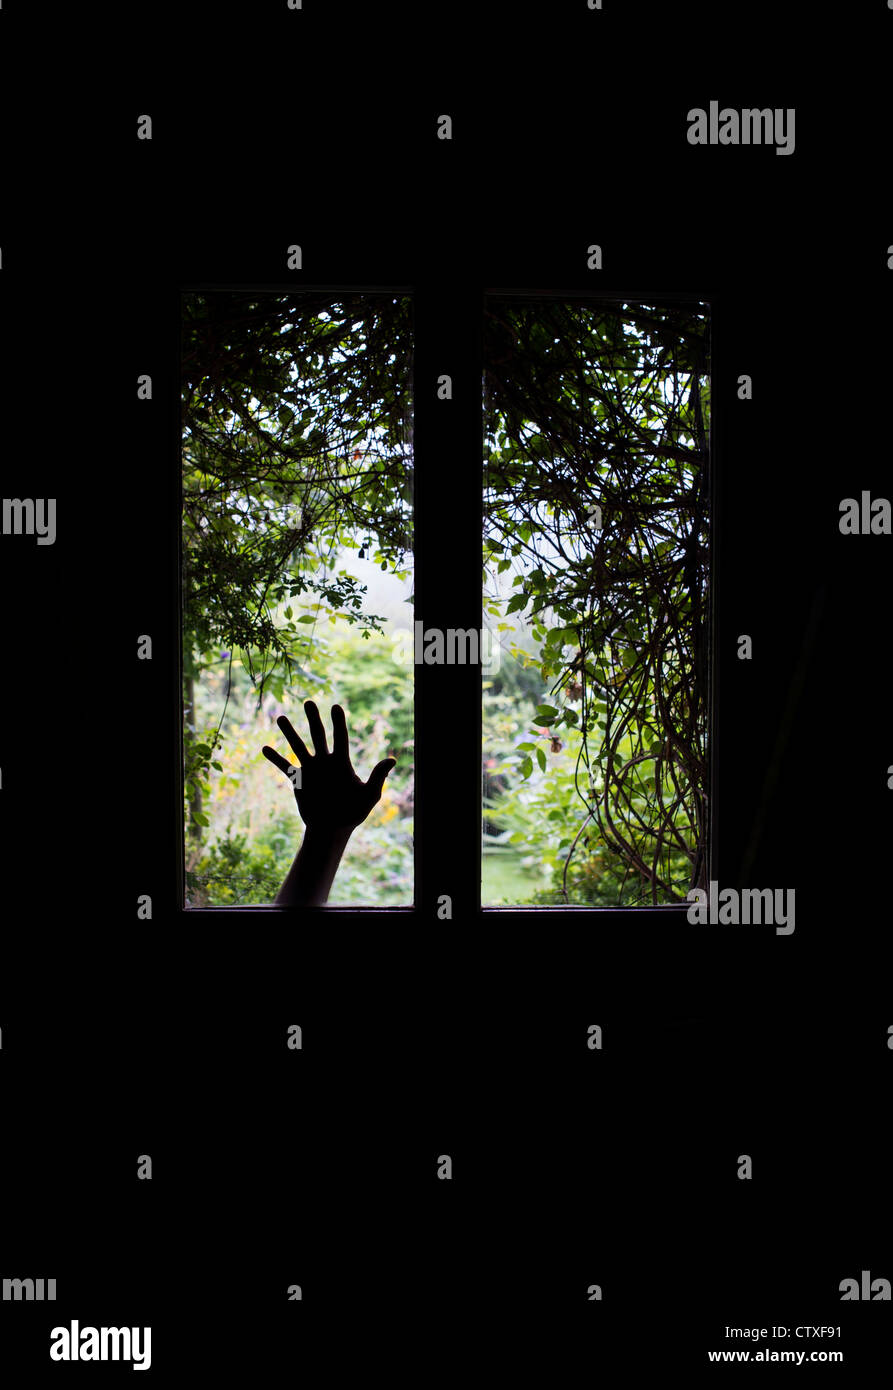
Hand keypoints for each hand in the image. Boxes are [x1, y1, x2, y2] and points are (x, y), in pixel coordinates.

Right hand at [262, 701, 395, 832]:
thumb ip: (377, 777)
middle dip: (314, 719)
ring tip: (281, 718)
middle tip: (308, 702)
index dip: (339, 722)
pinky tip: (264, 748)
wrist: (332, 829)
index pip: (341, 737)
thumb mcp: (369, 795)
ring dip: (290, 733)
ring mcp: (310, 770)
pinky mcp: (298, 781)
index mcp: (342, 762)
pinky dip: (275, 758)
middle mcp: (325, 762)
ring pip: (298, 747)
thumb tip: (392, 760)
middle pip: (318, 736)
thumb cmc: (354, 812)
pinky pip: (284, 767)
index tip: (336, 706)